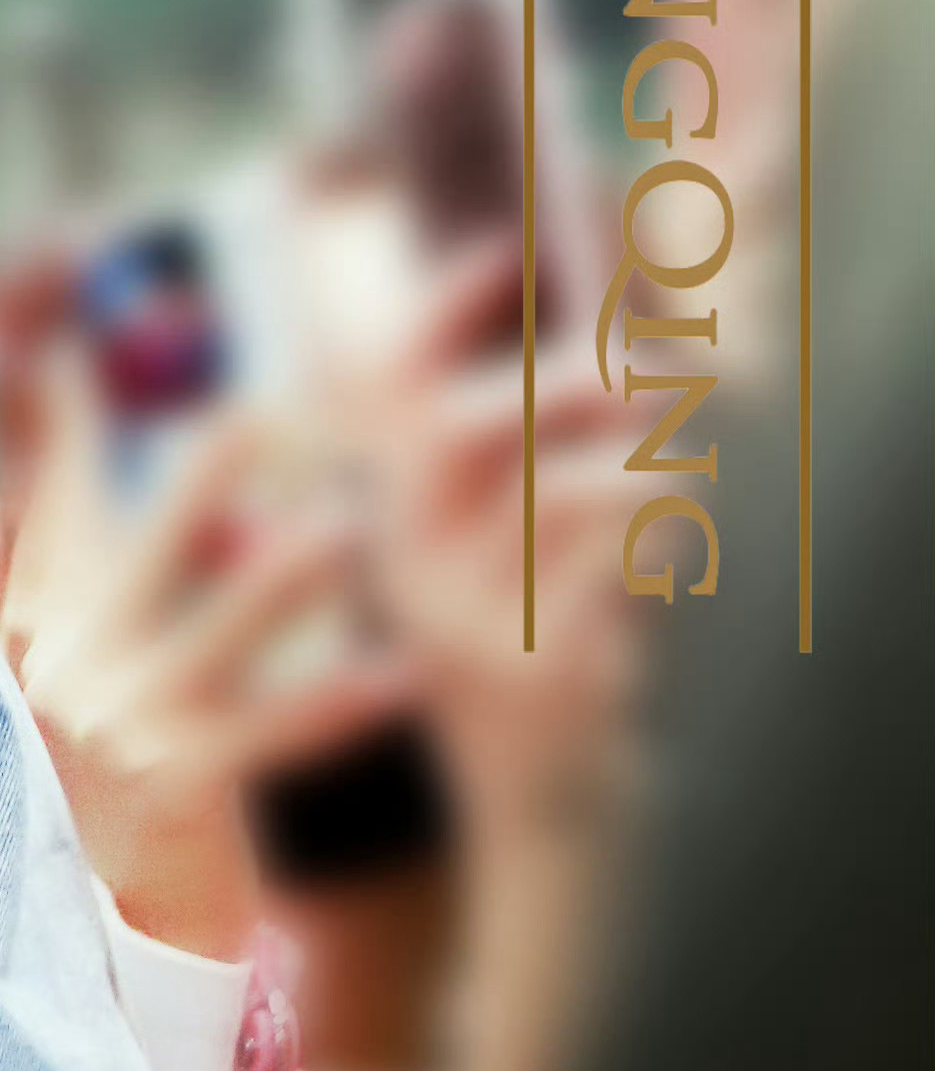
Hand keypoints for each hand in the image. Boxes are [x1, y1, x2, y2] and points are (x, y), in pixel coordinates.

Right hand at [0, 400, 417, 959]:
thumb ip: (14, 592)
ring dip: (294, 572)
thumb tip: (0, 497)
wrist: (86, 933)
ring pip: (225, 620)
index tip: (64, 342)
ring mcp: (125, 722)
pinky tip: (399, 677)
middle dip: (215, 465)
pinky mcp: (181, 787)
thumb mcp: (21, 686)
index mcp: (40, 623)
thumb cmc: (69, 793)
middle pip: (149, 535)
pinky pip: (277, 731)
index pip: (48, 497)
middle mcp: (74, 660)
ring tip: (353, 529)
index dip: (56, 415)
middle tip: (280, 407)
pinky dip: (341, 705)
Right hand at [354, 252, 647, 847]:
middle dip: (577, 379)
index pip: (380, 389)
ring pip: (561, 488)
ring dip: (645, 459)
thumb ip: (529, 455)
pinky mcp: (532, 670)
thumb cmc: (541, 659)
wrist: (541, 818)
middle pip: (473, 424)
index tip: (501, 252)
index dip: (435, 309)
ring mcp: (461, 622)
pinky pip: (611, 563)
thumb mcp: (500, 556)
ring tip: (688, 467)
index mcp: (387, 523)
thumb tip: (612, 336)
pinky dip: (666, 532)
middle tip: (658, 377)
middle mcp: (404, 567)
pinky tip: (690, 538)